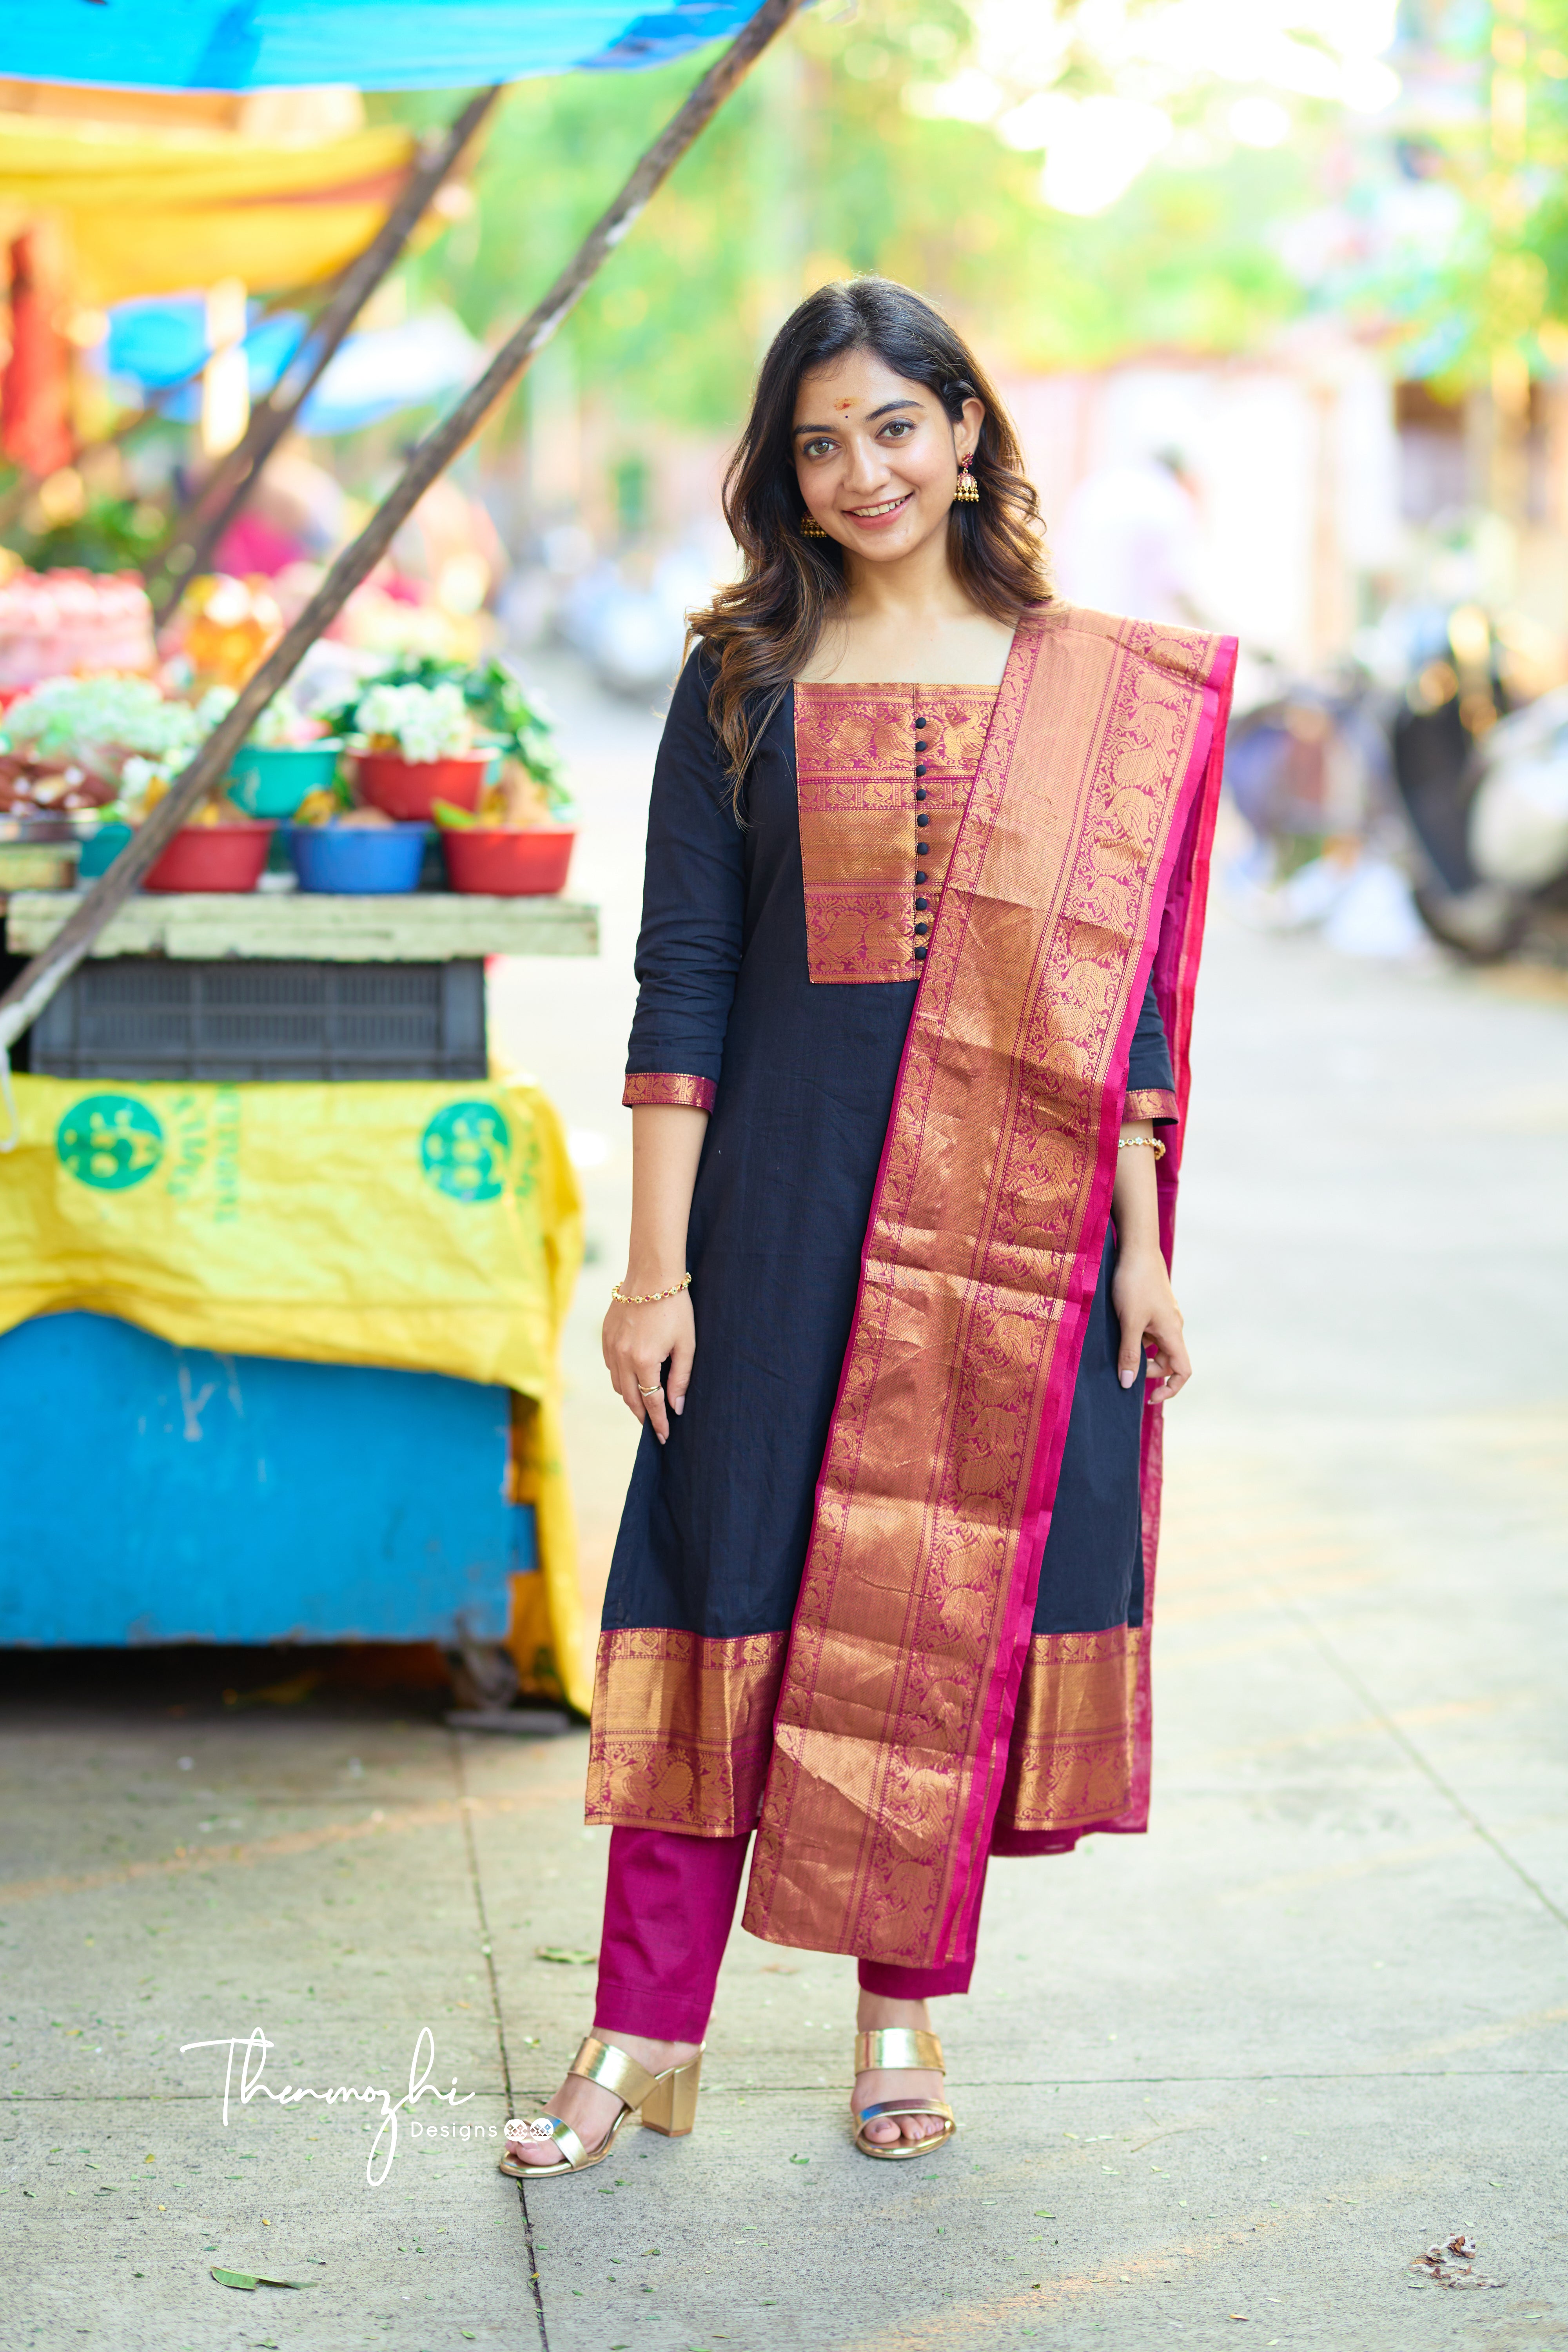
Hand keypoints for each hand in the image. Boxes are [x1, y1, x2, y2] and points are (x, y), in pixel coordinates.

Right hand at [602, 1287, 694, 1444]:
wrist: (651, 1274)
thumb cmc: (675, 1308)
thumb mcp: (686, 1345)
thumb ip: (680, 1378)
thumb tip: (676, 1407)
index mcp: (645, 1361)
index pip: (651, 1402)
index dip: (659, 1422)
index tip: (665, 1436)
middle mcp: (622, 1357)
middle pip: (630, 1398)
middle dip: (643, 1415)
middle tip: (654, 1426)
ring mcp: (610, 1347)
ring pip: (617, 1385)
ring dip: (630, 1398)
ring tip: (643, 1405)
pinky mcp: (605, 1336)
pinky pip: (610, 1366)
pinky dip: (620, 1378)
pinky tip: (631, 1378)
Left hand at [1110, 1243, 1190, 1404]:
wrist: (1136, 1248)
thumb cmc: (1134, 1283)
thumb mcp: (1129, 1322)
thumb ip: (1130, 1353)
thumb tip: (1128, 1383)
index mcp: (1173, 1332)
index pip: (1183, 1370)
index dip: (1171, 1389)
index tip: (1149, 1396)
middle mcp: (1172, 1326)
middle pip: (1167, 1361)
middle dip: (1148, 1370)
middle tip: (1124, 1367)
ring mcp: (1163, 1316)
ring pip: (1155, 1345)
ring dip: (1139, 1352)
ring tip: (1117, 1345)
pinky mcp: (1153, 1307)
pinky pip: (1148, 1331)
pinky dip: (1136, 1337)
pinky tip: (1118, 1328)